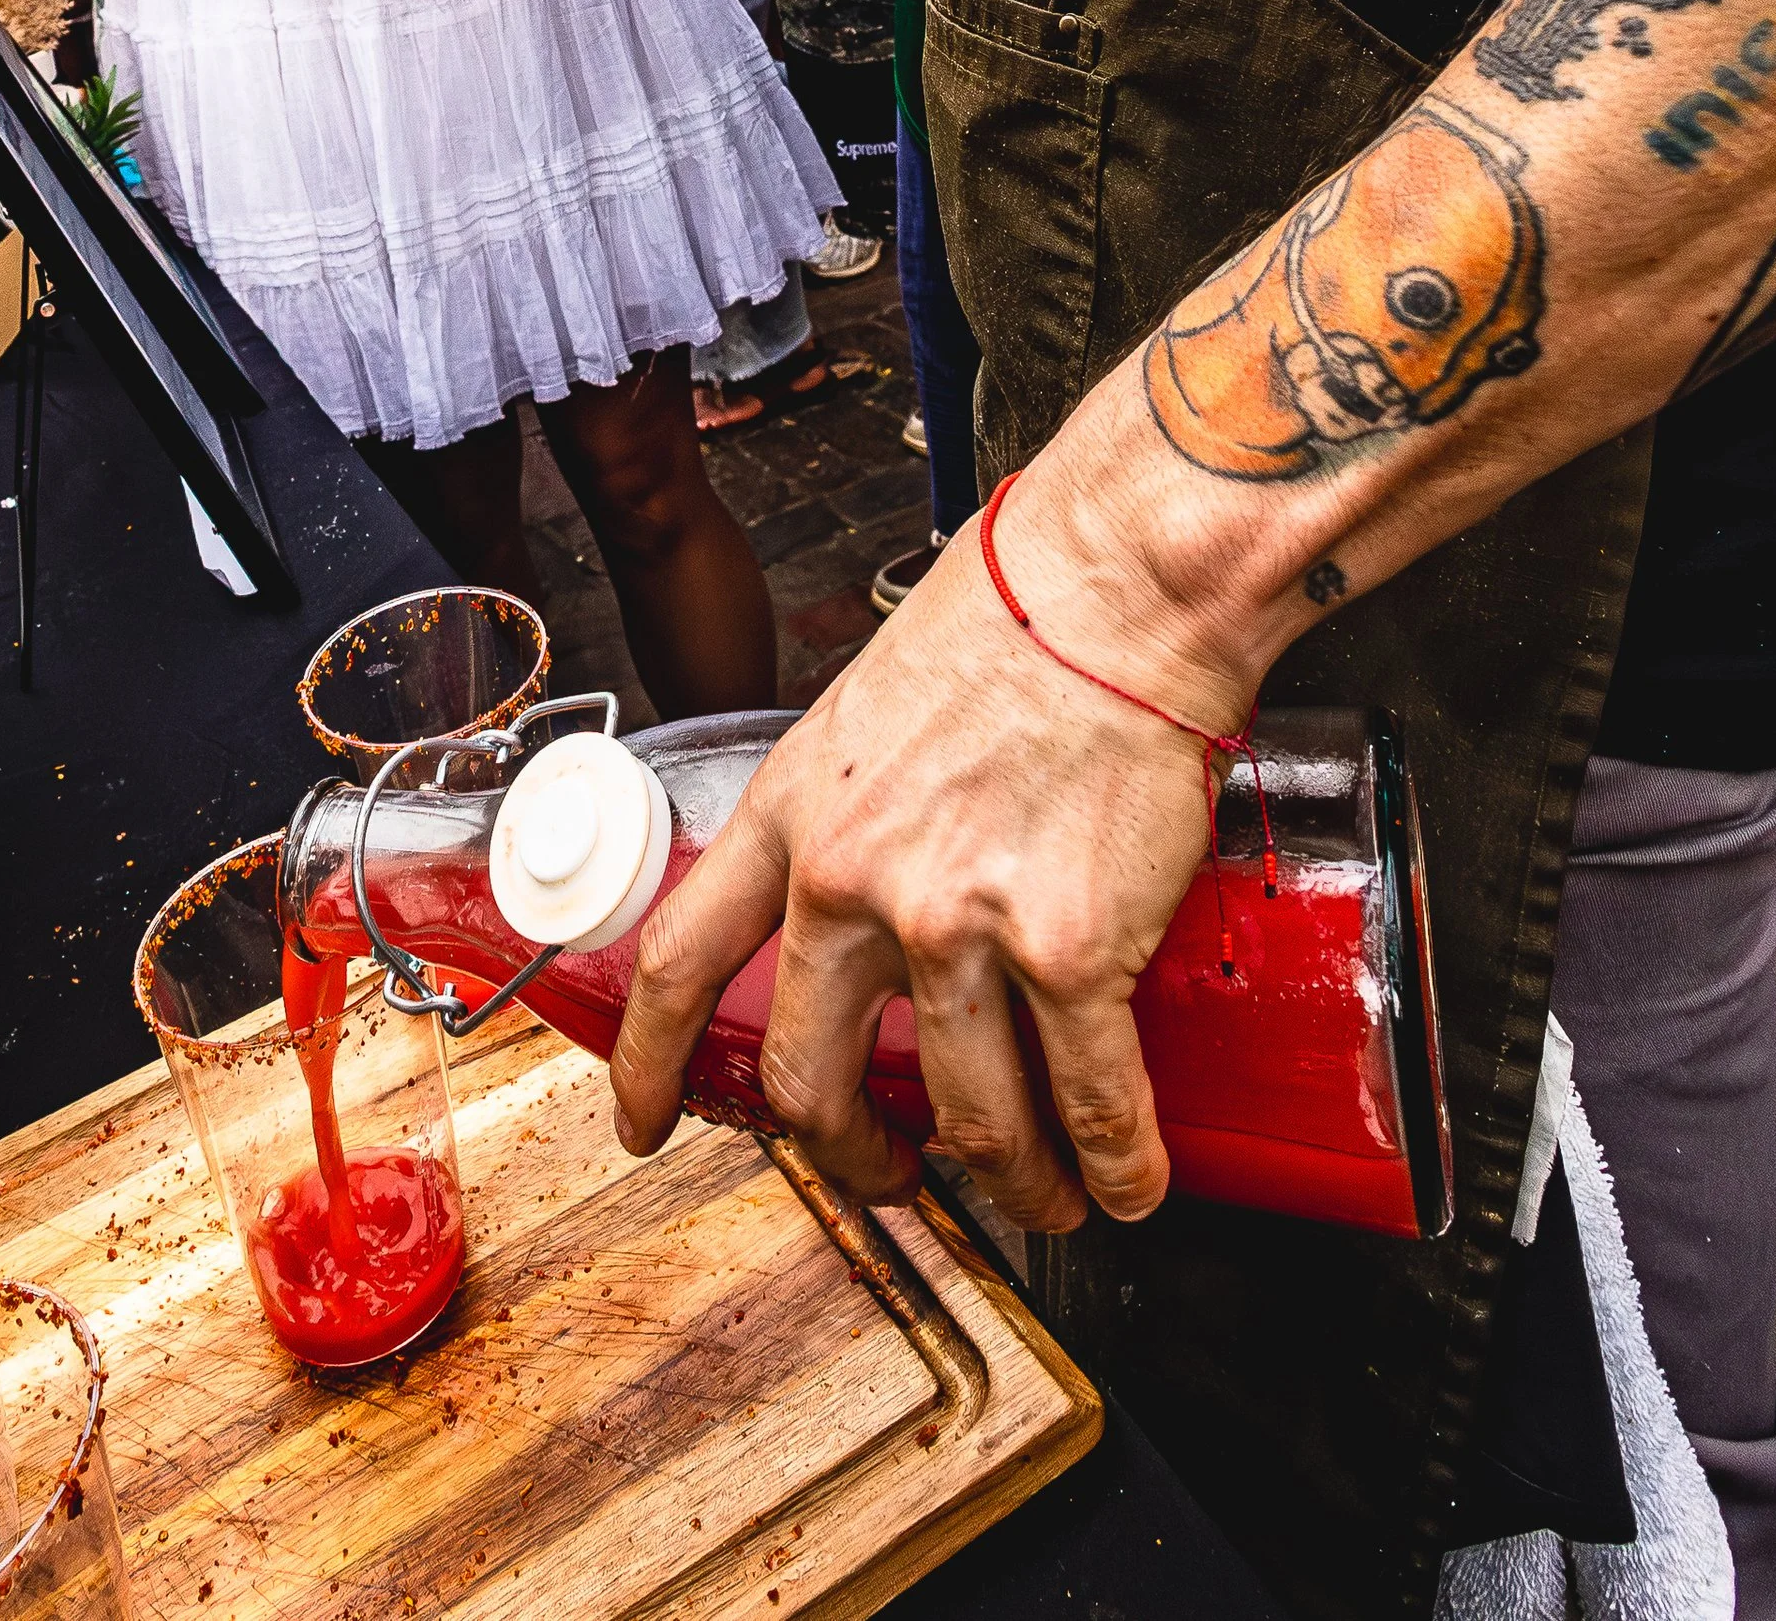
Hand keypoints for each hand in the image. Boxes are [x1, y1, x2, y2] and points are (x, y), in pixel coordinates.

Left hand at [609, 434, 1249, 1231]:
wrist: (1115, 586)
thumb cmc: (1015, 616)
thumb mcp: (874, 709)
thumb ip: (858, 808)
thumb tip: (884, 876)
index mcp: (794, 813)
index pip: (680, 960)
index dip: (651, 1063)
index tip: (643, 1121)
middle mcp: (852, 880)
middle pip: (811, 1078)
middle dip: (855, 1156)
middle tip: (894, 1173)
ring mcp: (956, 924)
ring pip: (967, 1117)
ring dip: (1011, 1178)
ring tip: (1045, 1190)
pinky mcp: (1069, 951)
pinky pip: (1088, 1100)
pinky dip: (1114, 1161)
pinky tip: (1131, 1177)